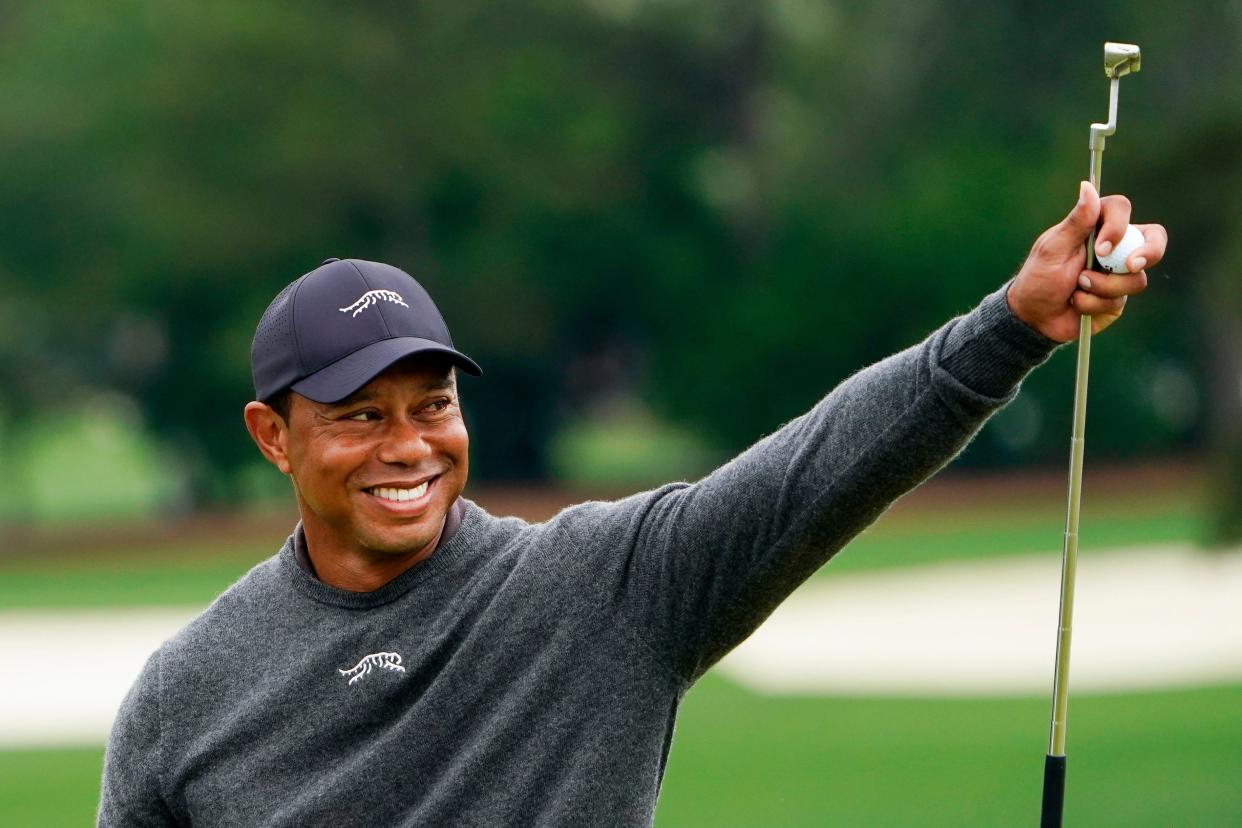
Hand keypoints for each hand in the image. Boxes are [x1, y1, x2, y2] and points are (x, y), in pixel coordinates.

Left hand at [1007, 181, 1166, 342]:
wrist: (1034, 318)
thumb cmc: (1038, 279)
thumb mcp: (1053, 249)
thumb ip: (1076, 221)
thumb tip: (1087, 186)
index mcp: (1094, 228)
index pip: (1120, 209)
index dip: (1118, 226)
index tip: (1102, 249)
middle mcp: (1113, 248)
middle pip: (1153, 239)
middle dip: (1150, 252)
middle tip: (1130, 266)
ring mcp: (1118, 273)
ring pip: (1136, 277)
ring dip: (1101, 287)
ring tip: (1076, 289)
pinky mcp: (1118, 297)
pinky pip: (1119, 300)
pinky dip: (1093, 304)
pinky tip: (1076, 304)